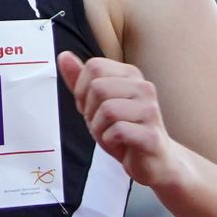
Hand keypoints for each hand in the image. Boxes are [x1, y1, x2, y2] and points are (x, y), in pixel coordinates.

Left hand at [57, 51, 185, 188]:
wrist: (153, 160)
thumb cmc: (124, 129)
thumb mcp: (96, 103)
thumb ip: (80, 80)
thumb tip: (63, 55)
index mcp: (131, 75)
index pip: (94, 66)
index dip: (82, 90)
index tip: (93, 107)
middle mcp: (144, 88)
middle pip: (98, 88)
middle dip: (90, 112)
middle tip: (102, 125)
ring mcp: (150, 111)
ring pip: (107, 110)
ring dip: (99, 129)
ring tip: (111, 135)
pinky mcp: (151, 135)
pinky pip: (117, 132)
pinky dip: (109, 142)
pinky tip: (121, 145)